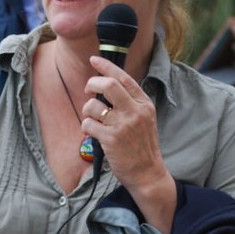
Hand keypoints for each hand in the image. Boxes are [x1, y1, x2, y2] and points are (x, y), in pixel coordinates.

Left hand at [84, 55, 176, 232]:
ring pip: (94, 106)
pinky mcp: (111, 139)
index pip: (124, 78)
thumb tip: (107, 85)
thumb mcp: (144, 119)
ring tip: (93, 120)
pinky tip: (93, 134)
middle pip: (109, 85)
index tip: (94, 60)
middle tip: (89, 90)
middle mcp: (135, 112)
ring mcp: (124, 125)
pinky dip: (86, 128)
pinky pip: (88, 125)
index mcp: (144, 104)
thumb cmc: (142, 146)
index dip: (106, 66)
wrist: (148, 173)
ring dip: (87, 111)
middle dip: (93, 83)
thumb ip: (130, 103)